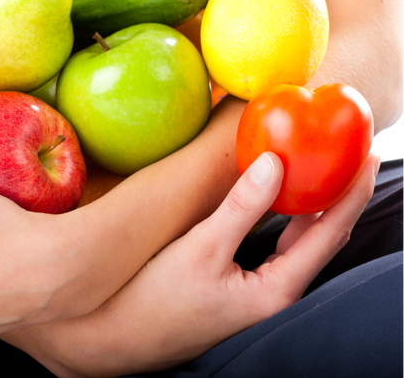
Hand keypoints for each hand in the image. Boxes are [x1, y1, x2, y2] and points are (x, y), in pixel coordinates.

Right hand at [2, 152, 379, 377]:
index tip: (367, 155)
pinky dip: (285, 217)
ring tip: (320, 167)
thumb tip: (275, 162)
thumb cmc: (157, 299)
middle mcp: (277, 292)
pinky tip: (279, 198)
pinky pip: (277, 245)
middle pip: (322, 236)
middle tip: (348, 152)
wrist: (120, 336)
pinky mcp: (240, 286)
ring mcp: (259, 290)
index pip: (330, 232)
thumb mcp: (201, 248)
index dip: (352, 192)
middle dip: (339, 194)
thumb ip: (242, 207)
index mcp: (277, 288)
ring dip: (313, 204)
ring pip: (299, 241)